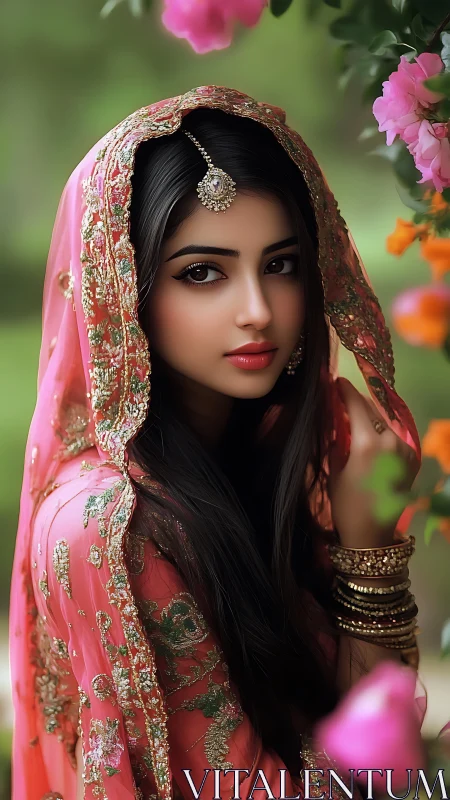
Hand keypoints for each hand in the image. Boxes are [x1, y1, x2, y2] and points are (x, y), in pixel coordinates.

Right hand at [327, 377, 419, 548]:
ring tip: (356, 416)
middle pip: (373, 409)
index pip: (356, 405)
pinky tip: (372, 434)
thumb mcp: (334, 469)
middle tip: (343, 395)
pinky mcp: (412, 458)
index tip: (336, 380)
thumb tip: (336, 419)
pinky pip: (395, 435)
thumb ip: (337, 439)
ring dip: (372, 416)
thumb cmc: (346, 504)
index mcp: (367, 443)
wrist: (372, 534)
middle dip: (358, 401)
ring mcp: (405, 449)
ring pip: (386, 421)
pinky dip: (383, 430)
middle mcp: (390, 441)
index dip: (344, 390)